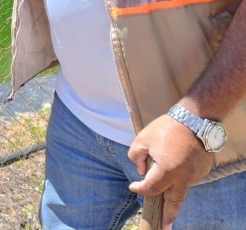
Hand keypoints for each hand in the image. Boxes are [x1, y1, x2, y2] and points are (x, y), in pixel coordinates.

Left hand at [127, 114, 213, 228]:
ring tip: (164, 193)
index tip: (133, 186)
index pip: (150, 188)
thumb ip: (137, 158)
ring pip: (181, 188)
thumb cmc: (166, 128)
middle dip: (168, 215)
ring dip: (172, 191)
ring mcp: (195, 175)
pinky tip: (176, 168)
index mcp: (167, 170)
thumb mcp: (142, 139)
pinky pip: (188, 178)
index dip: (139, 189)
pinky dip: (180, 178)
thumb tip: (142, 171)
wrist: (196, 118)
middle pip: (174, 201)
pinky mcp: (202, 170)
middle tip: (164, 227)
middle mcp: (184, 177)